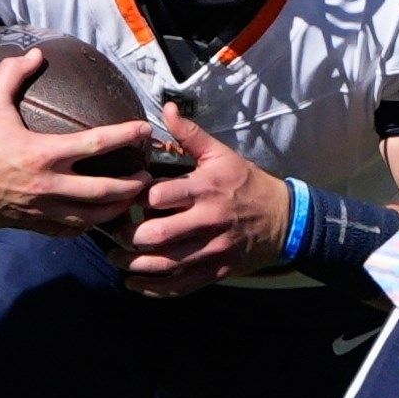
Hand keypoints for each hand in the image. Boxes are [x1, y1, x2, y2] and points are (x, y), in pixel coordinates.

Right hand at [0, 49, 153, 235]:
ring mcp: (40, 209)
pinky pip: (69, 230)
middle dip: (132, 185)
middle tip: (148, 176)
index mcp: (41, 153)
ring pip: (91, 216)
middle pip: (103, 190)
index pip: (95, 145)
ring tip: (133, 199)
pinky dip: (89, 224)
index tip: (145, 130)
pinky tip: (100, 216)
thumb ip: (14, 74)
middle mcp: (46, 185)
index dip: (125, 136)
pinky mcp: (32, 224)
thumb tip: (38, 52)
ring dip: (117, 209)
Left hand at [120, 105, 289, 296]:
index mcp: (206, 188)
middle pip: (158, 235)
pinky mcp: (217, 271)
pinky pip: (182, 286)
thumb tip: (167, 109)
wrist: (285, 219)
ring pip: (166, 265)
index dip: (136, 197)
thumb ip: (190, 134)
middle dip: (129, 236)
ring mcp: (213, 250)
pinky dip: (155, 289)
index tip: (125, 197)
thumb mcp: (222, 155)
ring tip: (115, 259)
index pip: (160, 196)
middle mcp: (209, 221)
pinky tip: (134, 283)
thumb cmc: (247, 183)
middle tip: (113, 233)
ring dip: (134, 265)